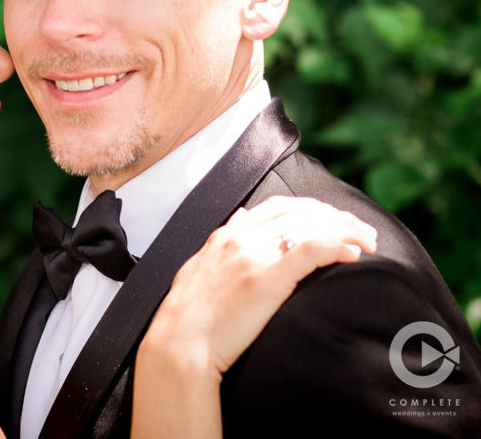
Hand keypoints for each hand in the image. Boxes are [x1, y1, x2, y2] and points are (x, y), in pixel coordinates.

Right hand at [145, 196, 377, 378]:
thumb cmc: (190, 318)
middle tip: (362, 230)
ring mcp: (254, 254)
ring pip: (311, 225)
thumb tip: (242, 219)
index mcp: (226, 235)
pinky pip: (312, 249)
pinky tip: (354, 254)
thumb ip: (222, 244)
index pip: (278, 206)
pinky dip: (338, 246)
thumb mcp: (201, 269)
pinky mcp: (268, 276)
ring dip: (347, 230)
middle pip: (301, 211)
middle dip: (338, 217)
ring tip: (367, 242)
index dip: (313, 208)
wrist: (181, 342)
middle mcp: (241, 237)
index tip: (334, 220)